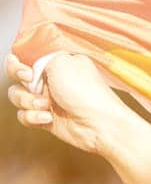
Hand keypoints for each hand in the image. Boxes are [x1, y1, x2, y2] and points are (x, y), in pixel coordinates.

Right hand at [7, 52, 139, 155]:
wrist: (100, 125)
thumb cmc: (87, 93)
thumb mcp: (62, 62)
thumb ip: (40, 59)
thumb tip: (30, 71)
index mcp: (60, 64)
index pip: (28, 58)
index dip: (19, 65)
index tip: (27, 72)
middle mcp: (54, 80)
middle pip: (18, 78)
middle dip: (22, 83)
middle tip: (34, 87)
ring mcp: (49, 100)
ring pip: (18, 97)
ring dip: (27, 101)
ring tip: (45, 106)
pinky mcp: (46, 119)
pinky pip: (24, 115)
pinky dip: (32, 117)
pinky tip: (48, 118)